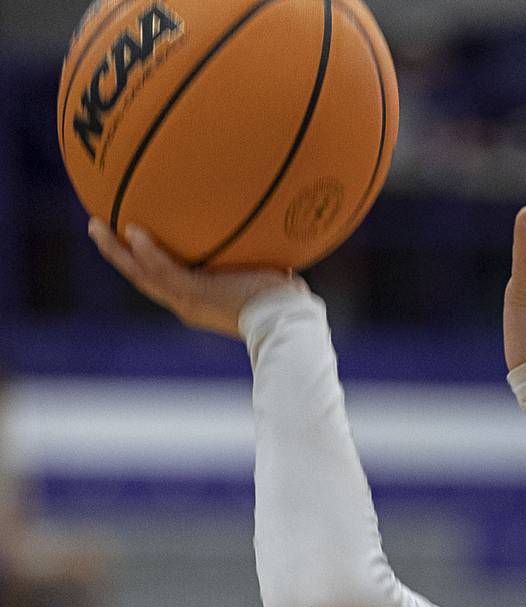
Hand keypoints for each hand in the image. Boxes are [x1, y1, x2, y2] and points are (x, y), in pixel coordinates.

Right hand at [88, 221, 302, 337]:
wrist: (287, 322)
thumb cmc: (284, 300)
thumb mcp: (263, 271)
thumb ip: (251, 252)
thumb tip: (260, 223)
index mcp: (198, 300)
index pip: (162, 278)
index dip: (142, 259)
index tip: (128, 238)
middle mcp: (187, 303)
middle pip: (141, 276)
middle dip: (117, 253)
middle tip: (96, 227)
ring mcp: (188, 301)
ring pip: (142, 274)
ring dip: (117, 251)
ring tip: (97, 225)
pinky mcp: (195, 297)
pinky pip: (164, 272)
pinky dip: (149, 253)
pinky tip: (133, 232)